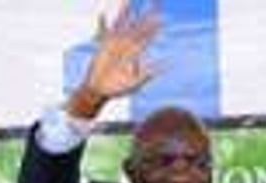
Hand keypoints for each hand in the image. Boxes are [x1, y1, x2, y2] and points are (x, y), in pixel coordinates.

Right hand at [68, 0, 160, 115]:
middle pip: (138, 25)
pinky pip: (103, 32)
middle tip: (154, 1)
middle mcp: (127, 45)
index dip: (154, 27)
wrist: (101, 91)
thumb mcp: (136, 83)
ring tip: (128, 0)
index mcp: (136, 52)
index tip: (162, 17)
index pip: (147, 36)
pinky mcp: (103, 46)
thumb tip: (164, 67)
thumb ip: (148, 74)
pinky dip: (102, 24)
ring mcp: (115, 43)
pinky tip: (102, 14)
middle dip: (145, 14)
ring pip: (121, 23)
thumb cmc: (119, 89)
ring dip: (125, 12)